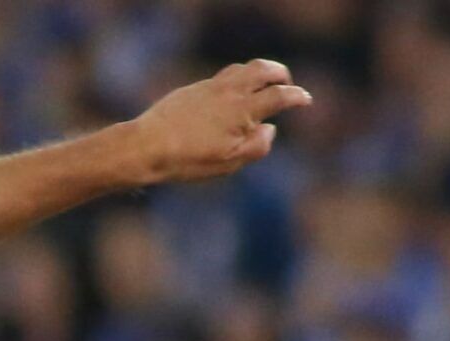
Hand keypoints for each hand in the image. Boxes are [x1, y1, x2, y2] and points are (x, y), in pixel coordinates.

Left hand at [126, 60, 311, 184]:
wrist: (144, 147)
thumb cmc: (187, 160)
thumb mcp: (228, 162)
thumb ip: (257, 145)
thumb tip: (270, 129)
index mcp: (243, 109)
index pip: (280, 95)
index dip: (297, 96)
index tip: (305, 100)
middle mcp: (229, 91)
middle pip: (263, 69)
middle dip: (279, 73)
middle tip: (285, 82)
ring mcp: (209, 87)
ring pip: (241, 68)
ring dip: (257, 72)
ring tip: (260, 84)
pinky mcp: (192, 90)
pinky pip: (221, 77)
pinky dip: (235, 79)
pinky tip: (230, 94)